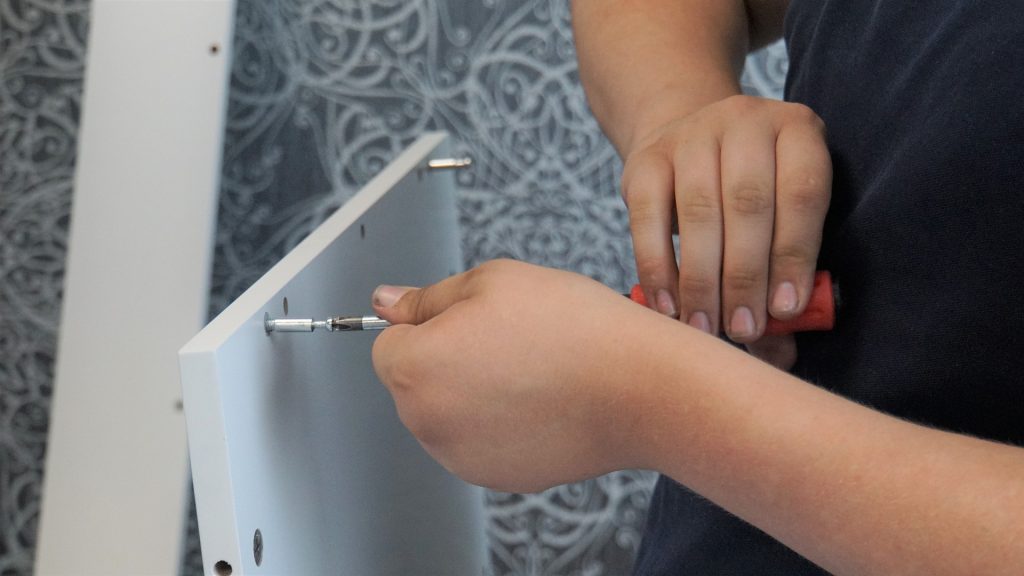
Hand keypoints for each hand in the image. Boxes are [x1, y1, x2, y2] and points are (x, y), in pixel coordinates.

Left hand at [370, 260, 664, 492]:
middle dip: (447, 359)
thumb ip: (427, 297)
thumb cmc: (570, 329)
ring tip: (529, 369)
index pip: (387, 343)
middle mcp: (426, 422)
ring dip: (472, 392)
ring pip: (448, 412)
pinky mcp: (495, 476)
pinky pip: (480, 440)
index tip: (470, 320)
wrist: (635, 387)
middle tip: (507, 339)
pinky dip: (498, 422)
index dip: (428, 324)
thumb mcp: (490, 281)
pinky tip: (538, 400)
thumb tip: (386, 302)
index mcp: (413, 369)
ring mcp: (460, 457)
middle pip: (415, 382)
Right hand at [622, 95, 830, 367]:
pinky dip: (658, 268)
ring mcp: (692, 134)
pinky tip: (669, 307)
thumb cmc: (748, 200)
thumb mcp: (779, 220)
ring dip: (702, 281)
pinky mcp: (647, 158)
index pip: (802, 194)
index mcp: (799, 131)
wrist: (687, 142)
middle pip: (748, 204)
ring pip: (699, 212)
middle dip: (746, 277)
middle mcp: (746, 121)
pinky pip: (648, 218)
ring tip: (706, 328)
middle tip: (743, 331)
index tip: (785, 311)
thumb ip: (783, 279)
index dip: (794, 255)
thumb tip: (782, 355)